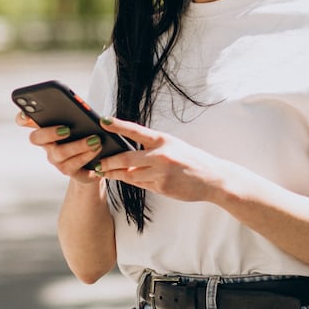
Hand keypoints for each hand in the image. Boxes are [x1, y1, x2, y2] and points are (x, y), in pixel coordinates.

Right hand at [15, 111, 102, 183]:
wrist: (96, 160)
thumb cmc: (85, 134)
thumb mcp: (80, 120)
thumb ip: (74, 111)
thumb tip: (79, 107)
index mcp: (45, 127)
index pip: (25, 121)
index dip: (23, 117)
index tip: (27, 114)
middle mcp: (46, 144)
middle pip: (36, 138)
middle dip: (50, 133)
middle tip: (67, 129)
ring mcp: (55, 158)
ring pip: (59, 153)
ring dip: (78, 145)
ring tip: (95, 139)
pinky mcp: (67, 170)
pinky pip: (74, 164)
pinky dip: (87, 155)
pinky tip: (97, 149)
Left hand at [94, 117, 228, 202]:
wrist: (211, 178)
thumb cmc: (190, 160)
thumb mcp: (173, 146)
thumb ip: (152, 148)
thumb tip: (127, 151)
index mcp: (163, 140)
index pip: (136, 131)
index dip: (118, 126)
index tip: (103, 121)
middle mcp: (161, 156)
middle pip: (126, 159)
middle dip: (109, 162)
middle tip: (97, 163)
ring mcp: (161, 173)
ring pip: (130, 175)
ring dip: (116, 174)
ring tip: (103, 171)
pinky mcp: (162, 187)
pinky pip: (140, 184)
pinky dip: (131, 181)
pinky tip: (123, 178)